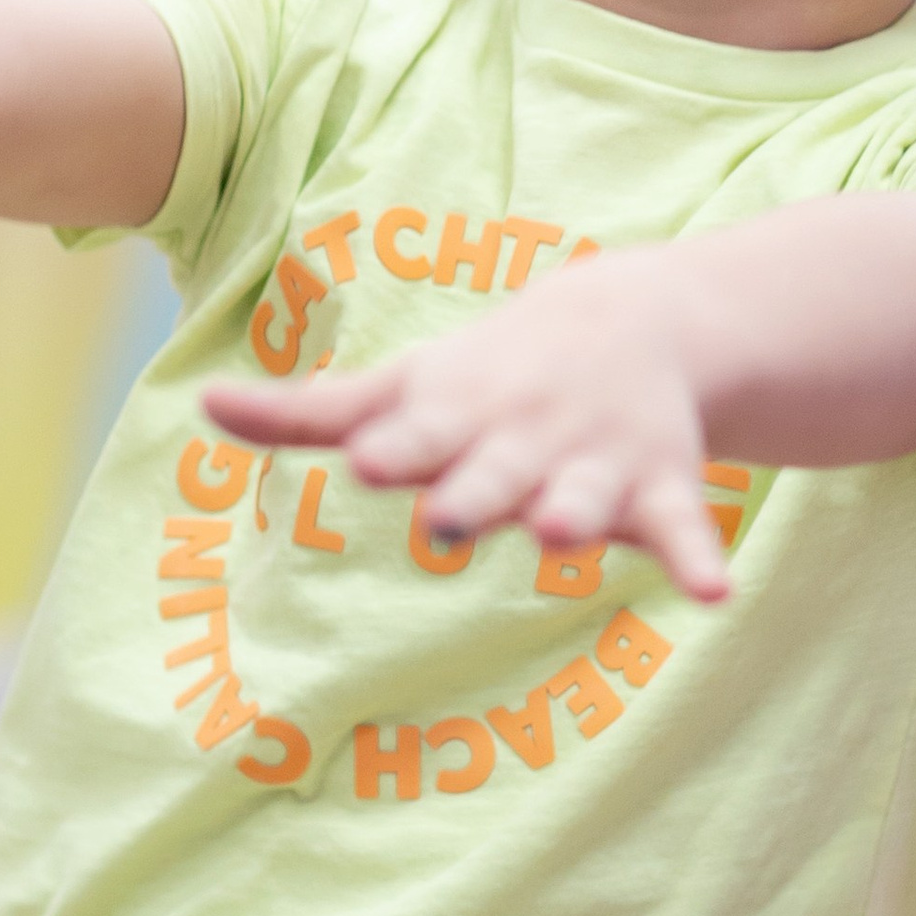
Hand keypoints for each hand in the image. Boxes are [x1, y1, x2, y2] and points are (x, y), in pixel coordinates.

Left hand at [207, 250, 733, 602]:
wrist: (631, 320)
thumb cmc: (484, 376)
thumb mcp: (401, 386)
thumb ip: (304, 412)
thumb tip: (200, 404)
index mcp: (454, 419)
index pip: (414, 435)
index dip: (394, 449)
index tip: (369, 461)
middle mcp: (520, 441)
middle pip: (492, 477)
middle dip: (473, 494)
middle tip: (449, 515)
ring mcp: (591, 466)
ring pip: (582, 499)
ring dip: (575, 518)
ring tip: (569, 537)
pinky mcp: (658, 489)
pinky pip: (682, 530)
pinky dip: (698, 558)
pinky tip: (715, 595)